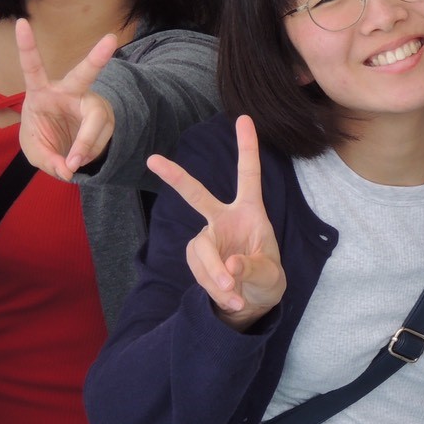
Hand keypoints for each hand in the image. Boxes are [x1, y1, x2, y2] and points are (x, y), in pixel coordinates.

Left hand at [16, 17, 117, 180]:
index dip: (27, 45)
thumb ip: (47, 159)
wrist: (66, 149)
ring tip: (72, 163)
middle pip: (84, 74)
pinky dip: (89, 155)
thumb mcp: (35, 151)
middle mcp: (69, 91)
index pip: (33, 67)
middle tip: (111, 39)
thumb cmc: (44, 138)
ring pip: (96, 121)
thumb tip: (68, 167)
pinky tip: (80, 158)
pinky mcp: (106, 119)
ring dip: (85, 146)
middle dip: (97, 58)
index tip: (21, 22)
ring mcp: (91, 104)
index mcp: (42, 91)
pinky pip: (102, 139)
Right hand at [146, 115, 286, 331]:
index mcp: (250, 212)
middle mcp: (224, 219)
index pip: (248, 175)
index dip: (246, 147)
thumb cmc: (265, 280)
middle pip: (197, 195)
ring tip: (234, 295)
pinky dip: (212, 287)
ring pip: (200, 250)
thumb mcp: (270, 276)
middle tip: (153, 160)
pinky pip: (199, 270)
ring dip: (215, 276)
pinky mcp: (195, 256)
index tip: (243, 118)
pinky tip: (228, 297)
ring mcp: (207, 237)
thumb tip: (230, 266)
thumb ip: (253, 269)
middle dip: (176, 177)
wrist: (248, 305)